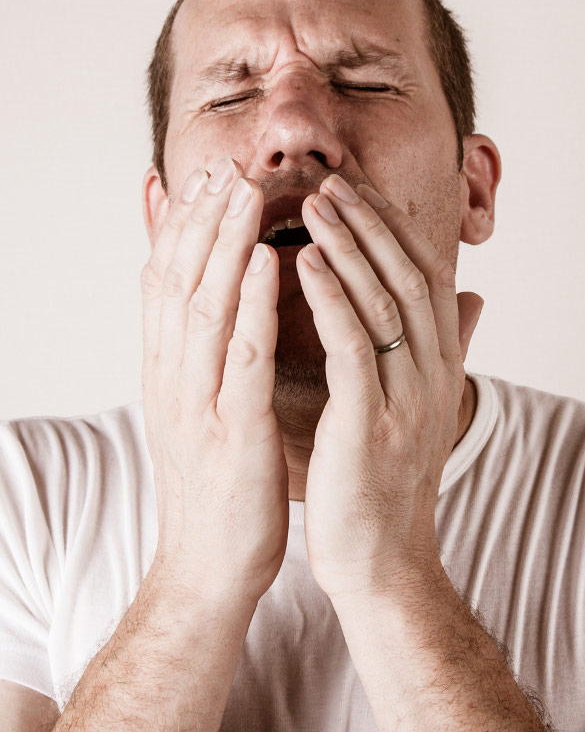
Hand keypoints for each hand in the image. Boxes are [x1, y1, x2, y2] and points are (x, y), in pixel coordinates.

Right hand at [140, 157, 288, 604]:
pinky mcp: (229, 428)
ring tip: (245, 190)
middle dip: (201, 217)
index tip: (210, 175)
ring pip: (202, 304)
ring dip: (222, 241)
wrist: (210, 568)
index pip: (170, 281)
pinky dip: (249, 303)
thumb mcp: (209, 410)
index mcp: (172, 371)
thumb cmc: (223, 485)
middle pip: (177, 279)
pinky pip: (238, 354)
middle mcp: (173, 377)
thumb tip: (220, 305)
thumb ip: (215, 356)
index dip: (186, 226)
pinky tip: (267, 261)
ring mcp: (196, 401)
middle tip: (225, 163)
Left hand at [294, 175, 482, 599]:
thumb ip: (448, 351)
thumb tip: (476, 300)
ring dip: (349, 247)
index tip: (361, 189)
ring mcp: (409, 398)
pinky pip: (353, 346)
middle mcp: (435, 376)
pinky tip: (305, 264)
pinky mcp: (372, 422)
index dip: (396, 230)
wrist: (385, 563)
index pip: (427, 279)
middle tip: (332, 180)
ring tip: (314, 205)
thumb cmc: (389, 487)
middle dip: (372, 225)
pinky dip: (332, 299)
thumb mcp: (425, 410)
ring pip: (385, 302)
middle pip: (409, 278)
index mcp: (444, 369)